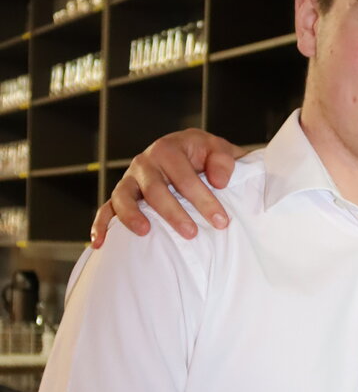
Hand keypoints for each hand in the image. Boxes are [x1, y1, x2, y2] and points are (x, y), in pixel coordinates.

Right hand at [89, 130, 242, 245]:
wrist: (194, 157)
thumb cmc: (207, 158)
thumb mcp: (220, 151)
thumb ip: (224, 160)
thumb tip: (218, 181)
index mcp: (169, 149)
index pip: (184, 175)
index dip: (202, 198)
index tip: (220, 220)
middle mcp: (145, 162)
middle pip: (154, 188)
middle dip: (173, 212)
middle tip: (192, 233)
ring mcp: (130, 180)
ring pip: (124, 196)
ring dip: (132, 215)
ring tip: (145, 232)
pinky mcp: (121, 196)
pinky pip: (106, 209)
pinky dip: (100, 225)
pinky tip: (100, 243)